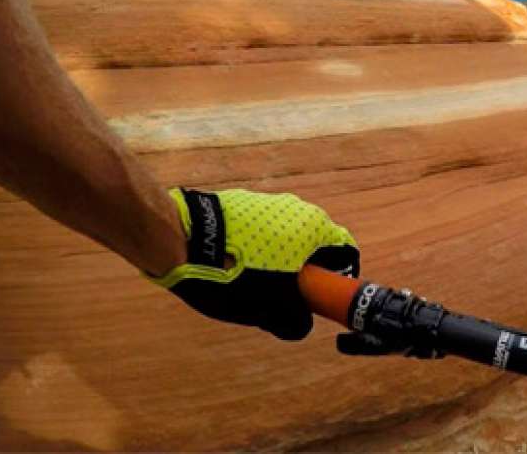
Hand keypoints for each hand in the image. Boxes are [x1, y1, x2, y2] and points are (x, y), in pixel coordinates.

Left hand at [150, 188, 358, 339]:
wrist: (181, 241)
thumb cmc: (234, 276)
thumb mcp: (269, 309)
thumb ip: (294, 320)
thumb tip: (300, 325)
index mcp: (314, 229)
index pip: (345, 251)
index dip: (339, 278)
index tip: (322, 298)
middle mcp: (298, 208)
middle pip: (316, 244)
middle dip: (308, 272)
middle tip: (288, 298)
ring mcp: (269, 202)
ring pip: (288, 237)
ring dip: (281, 260)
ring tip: (255, 285)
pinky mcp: (242, 202)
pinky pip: (263, 229)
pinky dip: (258, 248)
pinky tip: (234, 267)